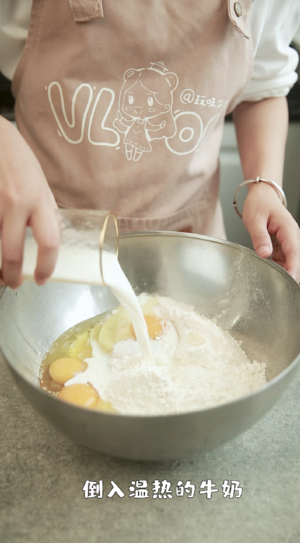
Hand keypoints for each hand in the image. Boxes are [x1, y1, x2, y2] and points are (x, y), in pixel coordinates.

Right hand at [0, 116, 59, 288]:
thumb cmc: (17, 159)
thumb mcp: (40, 184)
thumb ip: (44, 210)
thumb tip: (50, 238)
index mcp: (40, 199)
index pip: (50, 241)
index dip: (47, 266)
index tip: (42, 278)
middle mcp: (17, 203)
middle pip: (13, 253)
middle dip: (12, 276)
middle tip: (12, 283)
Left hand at [242, 182, 299, 281]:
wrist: (262, 196)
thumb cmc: (259, 204)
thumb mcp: (255, 219)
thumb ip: (259, 237)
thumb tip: (265, 253)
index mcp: (288, 229)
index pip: (294, 252)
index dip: (293, 268)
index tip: (290, 280)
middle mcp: (292, 236)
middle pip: (295, 260)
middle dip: (290, 273)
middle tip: (278, 286)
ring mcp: (288, 241)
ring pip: (290, 261)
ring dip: (282, 271)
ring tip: (270, 281)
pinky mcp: (283, 245)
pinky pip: (283, 259)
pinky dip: (277, 266)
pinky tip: (268, 272)